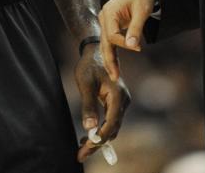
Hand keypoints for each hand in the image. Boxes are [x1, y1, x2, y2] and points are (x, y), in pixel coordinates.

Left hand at [74, 43, 129, 162]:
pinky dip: (101, 130)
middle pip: (113, 129)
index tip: (85, 149)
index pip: (111, 123)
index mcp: (118, 95)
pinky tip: (89, 137)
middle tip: (81, 154)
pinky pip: (111, 121)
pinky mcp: (117, 103)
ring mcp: (122, 102)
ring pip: (113, 127)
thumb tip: (89, 127)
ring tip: (82, 149)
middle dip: (98, 143)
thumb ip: (88, 105)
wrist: (96, 50)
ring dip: (99, 139)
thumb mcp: (85, 84)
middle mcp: (124, 100)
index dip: (99, 138)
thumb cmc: (89, 65)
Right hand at [98, 0, 155, 81]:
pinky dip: (114, 51)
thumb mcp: (141, 11)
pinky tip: (115, 64)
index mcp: (109, 12)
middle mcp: (104, 17)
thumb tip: (132, 47)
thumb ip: (136, 29)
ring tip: (114, 75)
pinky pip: (111, 40)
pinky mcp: (111, 24)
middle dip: (110, 60)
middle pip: (105, 42)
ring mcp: (106, 21)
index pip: (112, 35)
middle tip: (115, 76)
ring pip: (106, 43)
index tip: (139, 48)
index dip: (124, 44)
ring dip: (110, 59)